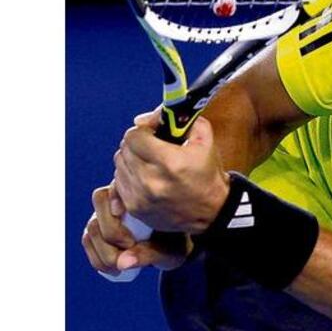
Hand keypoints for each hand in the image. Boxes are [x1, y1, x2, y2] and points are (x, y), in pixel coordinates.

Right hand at [82, 183, 191, 275]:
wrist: (170, 248)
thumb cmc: (174, 244)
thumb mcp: (169, 252)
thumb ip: (148, 254)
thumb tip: (122, 263)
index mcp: (140, 191)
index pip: (119, 185)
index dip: (116, 198)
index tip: (124, 216)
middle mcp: (119, 197)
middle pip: (101, 205)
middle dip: (112, 233)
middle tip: (130, 248)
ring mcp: (105, 213)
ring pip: (92, 227)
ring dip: (103, 251)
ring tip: (122, 265)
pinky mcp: (98, 228)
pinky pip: (88, 240)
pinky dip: (97, 258)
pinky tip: (113, 269)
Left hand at [113, 108, 230, 233]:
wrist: (212, 211)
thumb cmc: (207, 173)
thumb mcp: (204, 139)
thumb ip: (178, 119)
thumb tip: (143, 119)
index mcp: (170, 162)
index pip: (134, 136)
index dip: (143, 130)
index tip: (153, 132)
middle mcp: (152, 182)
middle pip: (124, 150)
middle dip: (137, 143)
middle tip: (151, 145)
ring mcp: (141, 198)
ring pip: (119, 166)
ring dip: (131, 159)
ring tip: (149, 162)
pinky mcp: (135, 209)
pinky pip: (118, 183)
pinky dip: (128, 176)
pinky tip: (143, 176)